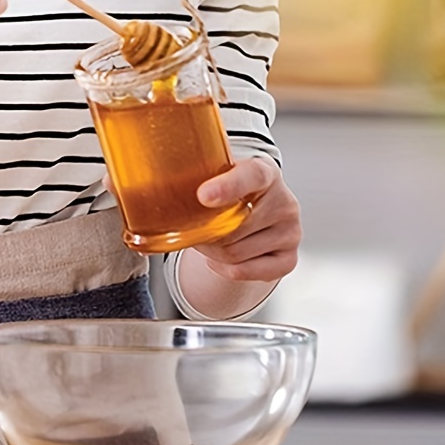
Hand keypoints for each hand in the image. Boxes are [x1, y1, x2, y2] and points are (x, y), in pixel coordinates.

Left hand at [194, 157, 300, 283]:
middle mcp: (284, 201)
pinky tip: (218, 258)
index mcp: (264, 172)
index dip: (227, 187)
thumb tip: (153, 204)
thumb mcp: (218, 174)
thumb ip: (195, 178)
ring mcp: (290, 231)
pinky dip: (224, 269)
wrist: (259, 202)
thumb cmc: (231, 189)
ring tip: (208, 240)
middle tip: (193, 228)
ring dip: (212, 252)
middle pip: (234, 229)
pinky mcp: (288, 258)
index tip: (203, 195)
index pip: (251, 176)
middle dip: (206, 233)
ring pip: (235, 253)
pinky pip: (245, 272)